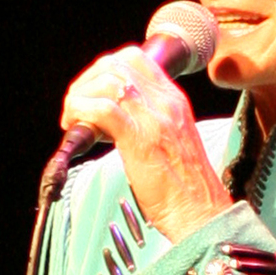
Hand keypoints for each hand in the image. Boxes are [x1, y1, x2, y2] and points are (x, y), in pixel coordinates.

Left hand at [60, 46, 232, 241]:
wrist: (201, 214)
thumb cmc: (185, 190)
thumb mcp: (172, 143)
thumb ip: (149, 123)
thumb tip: (113, 121)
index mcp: (174, 101)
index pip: (135, 60)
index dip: (105, 69)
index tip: (92, 92)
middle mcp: (165, 102)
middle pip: (116, 64)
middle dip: (87, 81)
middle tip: (76, 106)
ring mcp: (154, 118)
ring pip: (107, 81)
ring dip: (80, 96)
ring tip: (74, 120)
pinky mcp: (140, 138)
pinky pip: (102, 109)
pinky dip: (81, 111)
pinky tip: (77, 127)